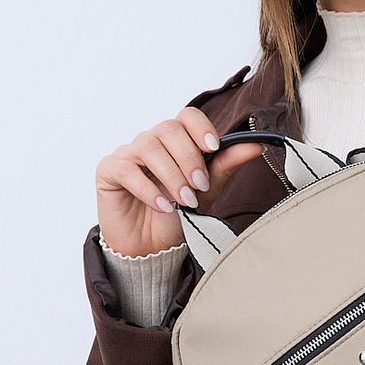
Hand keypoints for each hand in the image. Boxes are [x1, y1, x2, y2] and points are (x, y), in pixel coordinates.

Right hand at [95, 107, 263, 256]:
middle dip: (189, 158)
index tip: (213, 148)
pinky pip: (126, 169)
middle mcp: (151, 142)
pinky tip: (163, 206)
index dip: (200, 127)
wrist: (151, 248)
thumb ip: (225, 166)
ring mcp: (128, 154)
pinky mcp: (108, 171)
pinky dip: (148, 189)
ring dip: (172, 175)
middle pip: (168, 129)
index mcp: (176, 142)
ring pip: (148, 146)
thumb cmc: (177, 217)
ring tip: (184, 201)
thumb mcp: (206, 192)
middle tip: (199, 186)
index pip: (187, 116)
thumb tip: (255, 145)